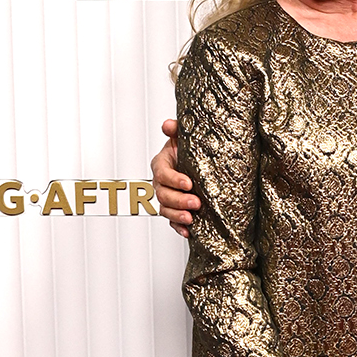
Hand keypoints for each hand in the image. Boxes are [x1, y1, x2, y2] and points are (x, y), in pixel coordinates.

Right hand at [152, 119, 199, 237]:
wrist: (194, 163)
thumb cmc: (186, 151)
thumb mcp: (182, 138)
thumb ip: (176, 130)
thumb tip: (169, 125)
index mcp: (161, 164)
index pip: (163, 174)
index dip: (174, 179)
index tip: (188, 183)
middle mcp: (161, 183)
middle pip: (163, 194)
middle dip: (179, 200)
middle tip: (195, 202)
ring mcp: (166, 197)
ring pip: (165, 209)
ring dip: (177, 215)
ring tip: (191, 218)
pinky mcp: (173, 209)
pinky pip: (172, 221)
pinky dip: (178, 227)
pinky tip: (187, 231)